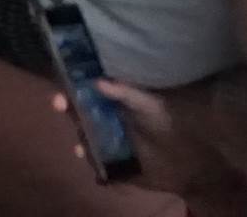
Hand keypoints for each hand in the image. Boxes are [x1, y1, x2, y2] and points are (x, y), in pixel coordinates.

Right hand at [62, 80, 212, 194]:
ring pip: (84, 137)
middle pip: (79, 112)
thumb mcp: (151, 106)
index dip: (71, 86)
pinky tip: (89, 157)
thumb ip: (128, 93)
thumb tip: (99, 82)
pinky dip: (90, 160)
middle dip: (66, 106)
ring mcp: (106, 144)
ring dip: (78, 136)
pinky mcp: (111, 164)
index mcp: (113, 104)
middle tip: (59, 103)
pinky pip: (94, 161)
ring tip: (81, 141)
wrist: (187, 164)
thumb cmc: (168, 128)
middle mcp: (105, 121)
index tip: (62, 82)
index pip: (86, 92)